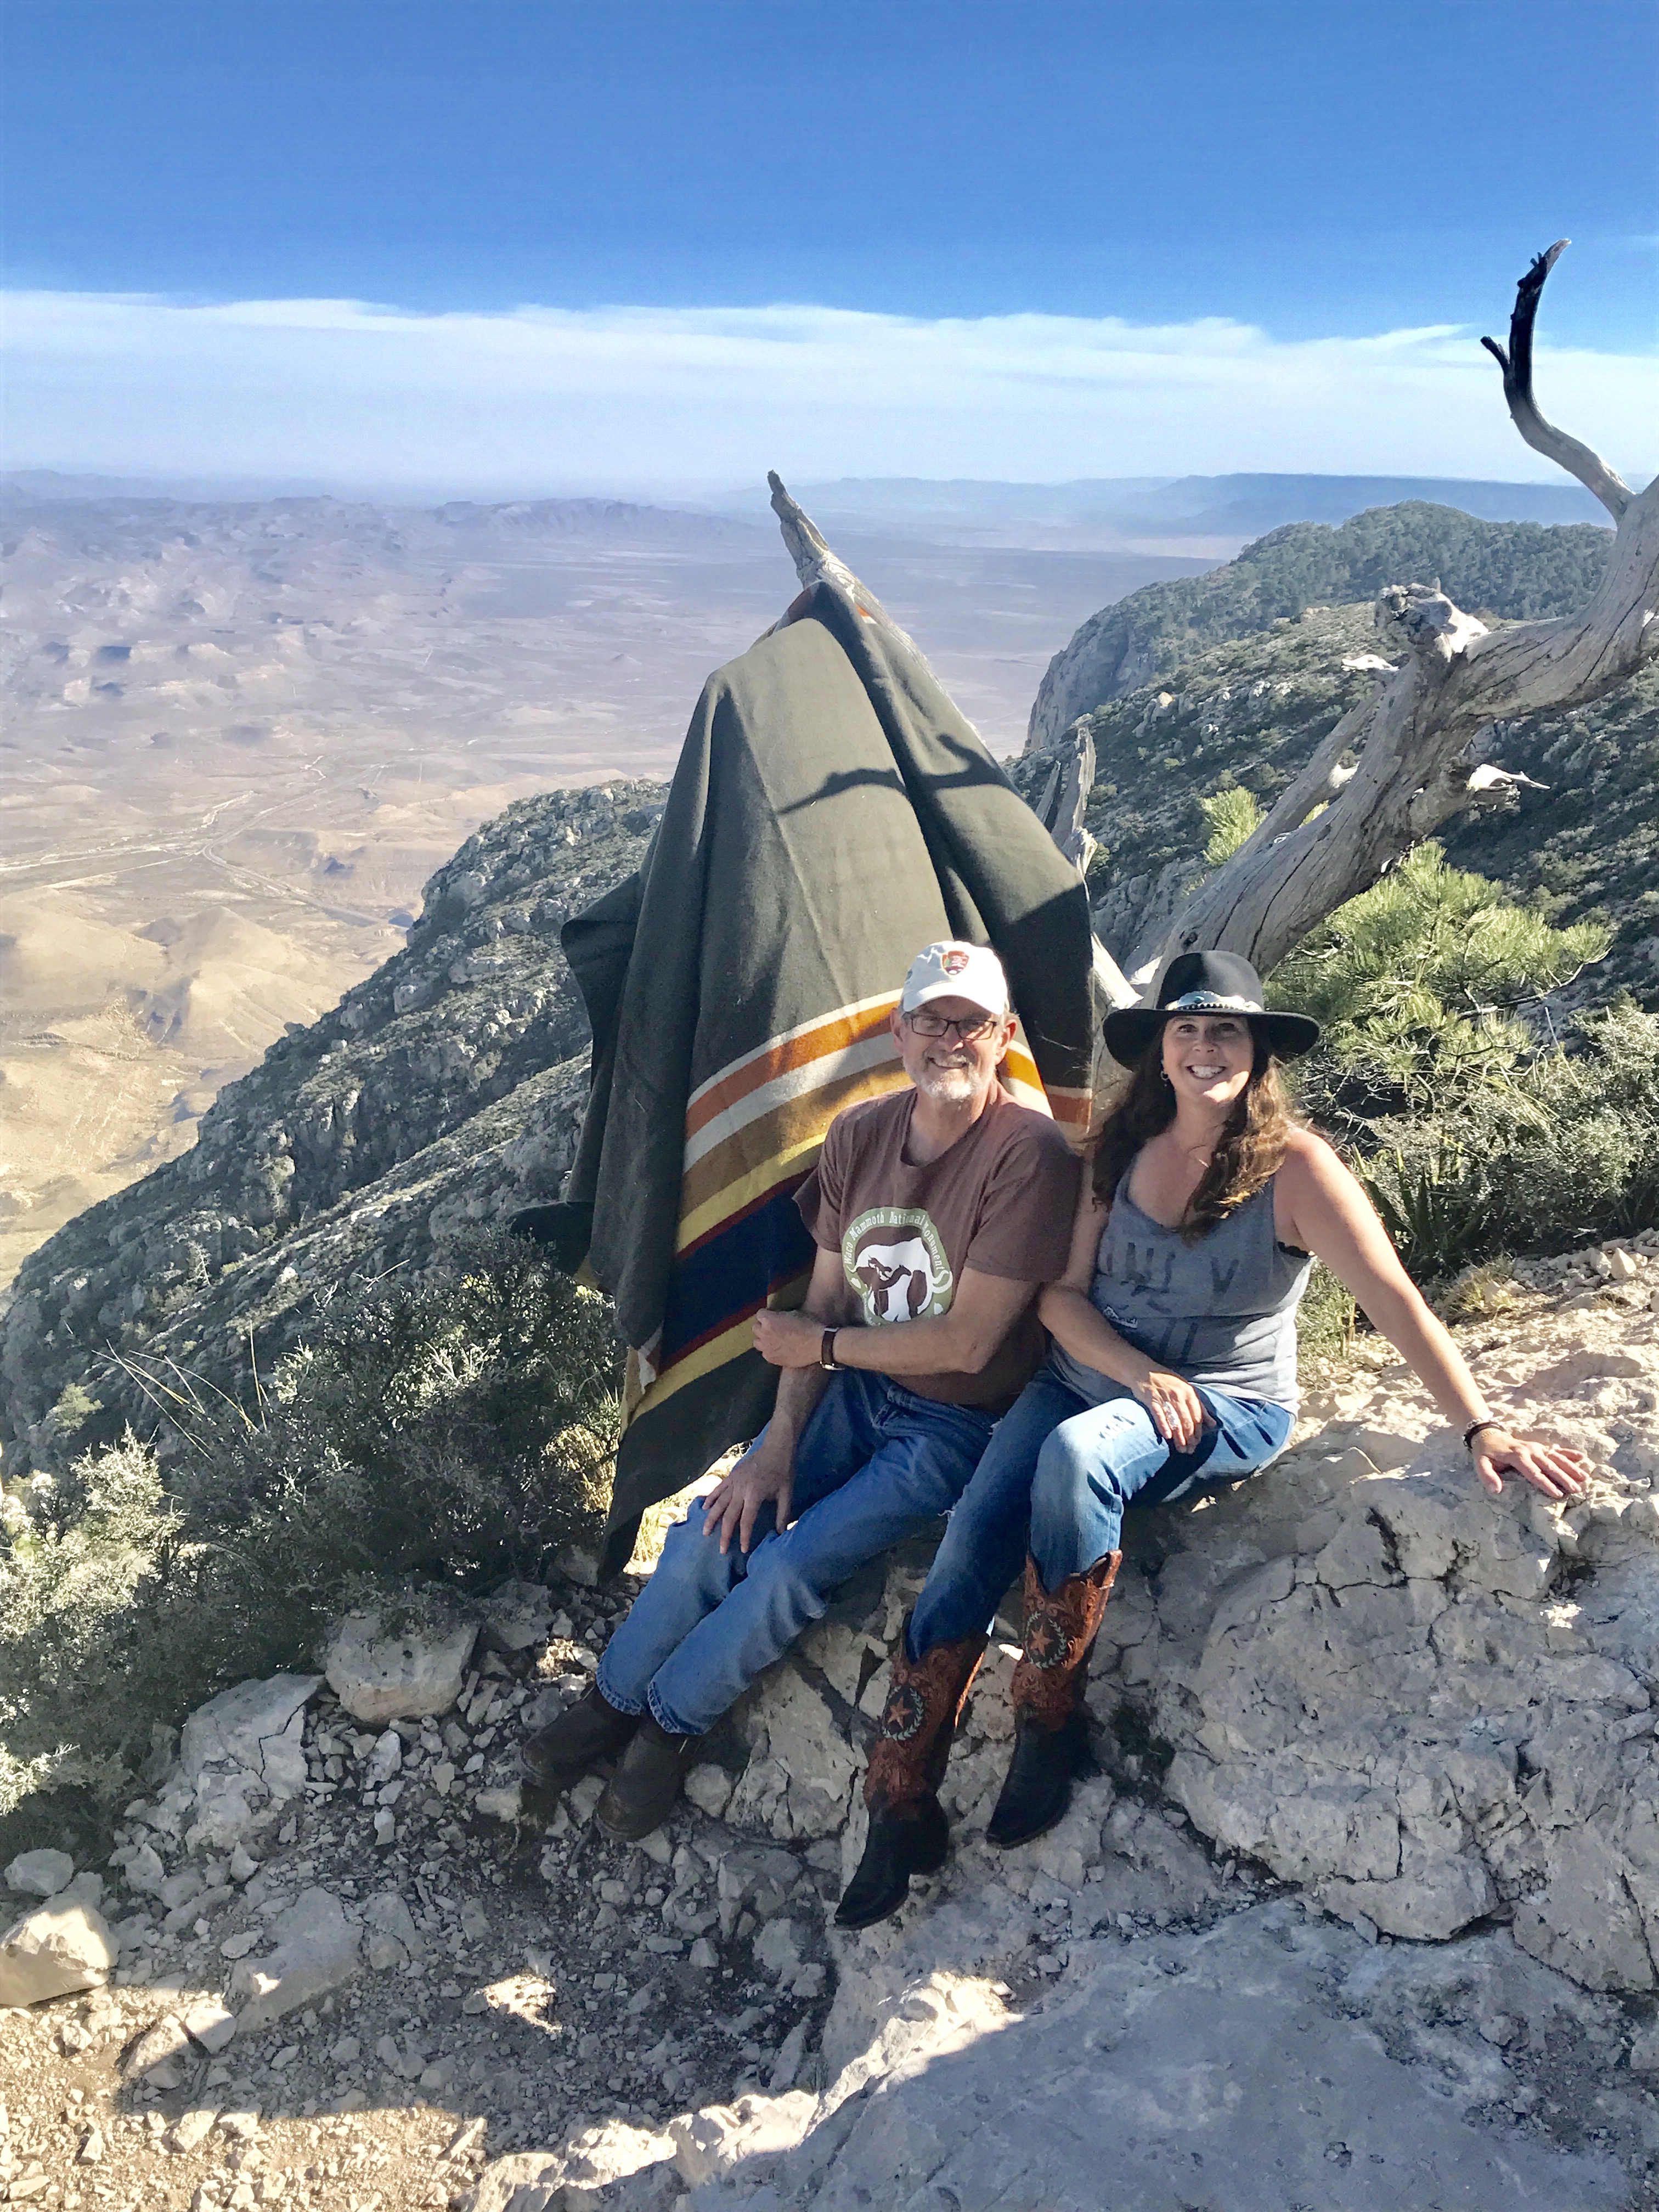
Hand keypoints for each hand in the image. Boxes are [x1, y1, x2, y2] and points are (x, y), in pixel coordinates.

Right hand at [702, 1444, 794, 1554]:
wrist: (776, 1447)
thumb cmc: (783, 1471)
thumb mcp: (787, 1494)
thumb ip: (782, 1514)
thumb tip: (780, 1534)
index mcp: (755, 1494)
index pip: (746, 1520)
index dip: (744, 1536)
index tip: (743, 1549)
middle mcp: (741, 1489)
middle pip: (729, 1515)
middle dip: (725, 1534)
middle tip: (721, 1550)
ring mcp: (734, 1481)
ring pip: (719, 1503)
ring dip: (711, 1519)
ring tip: (705, 1533)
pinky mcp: (731, 1475)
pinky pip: (717, 1489)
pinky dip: (710, 1499)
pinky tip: (704, 1508)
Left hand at [752, 1308, 825, 1368]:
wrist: (818, 1345)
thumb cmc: (809, 1326)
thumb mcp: (794, 1313)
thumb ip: (781, 1315)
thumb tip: (778, 1318)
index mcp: (769, 1320)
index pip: (759, 1314)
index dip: (767, 1314)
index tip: (772, 1316)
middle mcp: (764, 1333)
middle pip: (755, 1328)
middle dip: (762, 1326)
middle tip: (772, 1327)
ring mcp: (767, 1348)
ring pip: (757, 1342)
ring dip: (763, 1339)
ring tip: (772, 1339)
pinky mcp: (772, 1359)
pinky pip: (765, 1353)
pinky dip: (770, 1351)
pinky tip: (778, 1350)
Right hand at [1130, 1366, 1208, 1451]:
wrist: (1143, 1370)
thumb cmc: (1167, 1381)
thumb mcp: (1186, 1389)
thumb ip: (1199, 1406)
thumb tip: (1212, 1423)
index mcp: (1189, 1392)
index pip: (1197, 1416)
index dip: (1198, 1431)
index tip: (1197, 1442)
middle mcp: (1178, 1395)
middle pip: (1187, 1421)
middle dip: (1189, 1437)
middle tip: (1190, 1450)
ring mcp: (1164, 1398)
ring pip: (1174, 1421)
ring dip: (1178, 1437)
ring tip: (1181, 1449)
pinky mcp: (1151, 1400)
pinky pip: (1159, 1415)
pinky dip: (1164, 1426)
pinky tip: (1168, 1437)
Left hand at [1470, 1427, 1592, 1501]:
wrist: (1488, 1435)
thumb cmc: (1486, 1453)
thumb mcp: (1480, 1464)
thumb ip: (1487, 1476)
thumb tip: (1496, 1490)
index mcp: (1517, 1456)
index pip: (1534, 1472)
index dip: (1546, 1484)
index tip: (1557, 1494)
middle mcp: (1530, 1450)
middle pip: (1549, 1465)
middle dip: (1564, 1478)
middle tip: (1576, 1490)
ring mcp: (1537, 1447)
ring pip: (1556, 1457)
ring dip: (1571, 1467)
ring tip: (1584, 1478)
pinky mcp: (1540, 1446)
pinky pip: (1556, 1449)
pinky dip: (1569, 1453)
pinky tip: (1582, 1457)